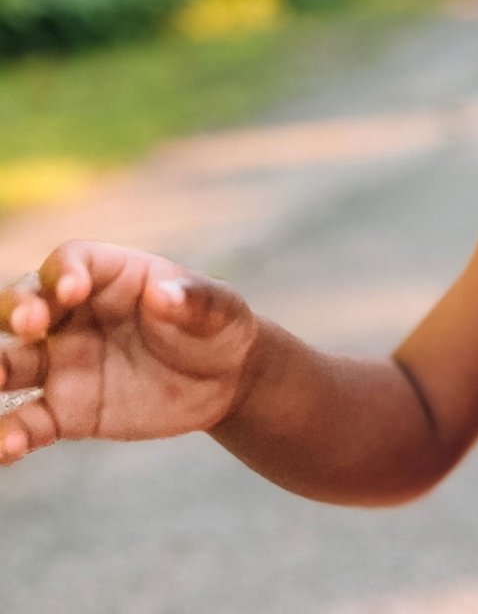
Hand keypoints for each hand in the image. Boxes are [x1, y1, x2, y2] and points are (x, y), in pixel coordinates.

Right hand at [0, 241, 258, 462]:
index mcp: (111, 277)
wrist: (225, 380)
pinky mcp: (66, 411)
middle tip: (28, 325)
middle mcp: (75, 316)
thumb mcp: (219, 309)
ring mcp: (64, 363)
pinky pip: (27, 422)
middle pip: (23, 302)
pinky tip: (6, 447)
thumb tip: (163, 294)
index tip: (74, 291)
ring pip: (11, 362)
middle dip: (16, 309)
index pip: (71, 262)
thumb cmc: (218, 328)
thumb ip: (194, 300)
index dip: (65, 272)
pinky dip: (9, 435)